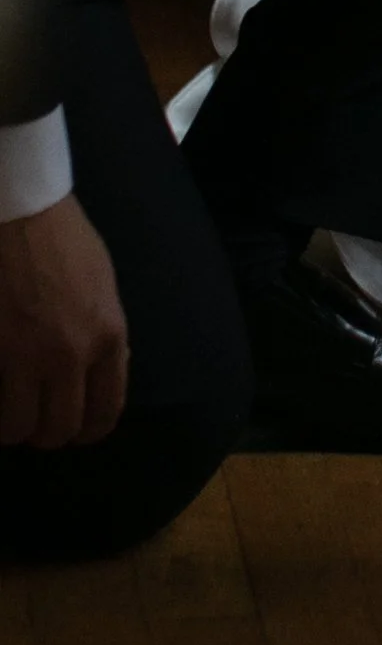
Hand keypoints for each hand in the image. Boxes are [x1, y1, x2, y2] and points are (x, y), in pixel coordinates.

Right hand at [0, 195, 127, 450]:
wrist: (21, 212)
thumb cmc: (63, 239)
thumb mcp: (103, 285)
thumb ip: (105, 332)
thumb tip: (107, 370)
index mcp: (108, 336)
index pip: (105, 412)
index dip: (87, 429)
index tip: (73, 426)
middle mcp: (71, 355)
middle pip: (59, 431)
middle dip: (45, 432)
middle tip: (34, 416)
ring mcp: (27, 356)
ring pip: (18, 429)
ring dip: (12, 424)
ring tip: (8, 406)